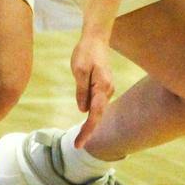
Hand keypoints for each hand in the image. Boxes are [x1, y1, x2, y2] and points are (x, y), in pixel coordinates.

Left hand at [70, 31, 114, 146]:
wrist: (96, 39)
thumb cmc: (86, 52)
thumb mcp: (79, 70)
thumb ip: (82, 91)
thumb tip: (82, 110)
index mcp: (102, 87)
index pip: (95, 114)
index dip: (88, 130)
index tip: (79, 143)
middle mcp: (107, 90)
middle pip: (98, 116)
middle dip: (88, 131)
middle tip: (77, 145)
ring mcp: (106, 89)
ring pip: (98, 111)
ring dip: (90, 124)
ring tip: (80, 139)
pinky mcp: (103, 87)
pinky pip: (97, 104)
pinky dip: (91, 115)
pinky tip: (86, 124)